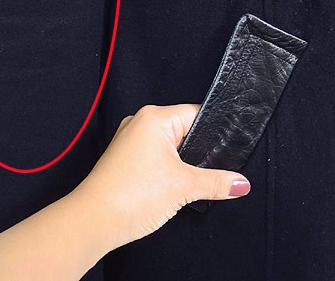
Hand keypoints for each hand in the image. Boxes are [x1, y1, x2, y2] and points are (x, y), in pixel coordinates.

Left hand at [75, 104, 250, 252]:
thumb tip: (240, 183)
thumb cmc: (131, 194)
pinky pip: (154, 156)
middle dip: (199, 151)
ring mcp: (130, 140)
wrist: (94, 220)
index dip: (215, 131)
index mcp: (155, 117)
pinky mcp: (125, 158)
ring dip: (182, 163)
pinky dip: (166, 169)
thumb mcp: (184, 187)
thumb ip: (216, 182)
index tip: (231, 147)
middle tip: (213, 170)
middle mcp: (140, 122)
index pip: (196, 114)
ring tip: (190, 181)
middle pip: (184, 130)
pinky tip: (171, 187)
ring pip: (169, 146)